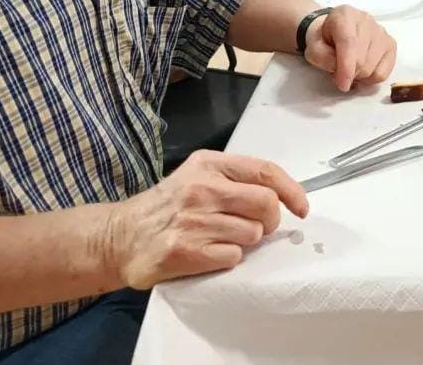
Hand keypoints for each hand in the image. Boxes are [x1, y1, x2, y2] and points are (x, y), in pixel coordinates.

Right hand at [106, 151, 307, 289]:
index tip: (302, 208)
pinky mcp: (184, 251)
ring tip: (223, 239)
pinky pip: (233, 257)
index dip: (291, 190)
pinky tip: (210, 253)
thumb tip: (281, 196)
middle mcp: (201, 188)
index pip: (265, 171)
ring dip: (247, 241)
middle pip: (265, 204)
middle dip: (271, 221)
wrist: (120, 236)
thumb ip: (235, 180)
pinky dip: (229, 258)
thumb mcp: (198, 176)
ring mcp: (192, 220)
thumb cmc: (168, 207)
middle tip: (260, 228)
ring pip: (252, 233)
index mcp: (209, 164)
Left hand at [303, 5, 395, 91]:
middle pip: (362, 59)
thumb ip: (320, 56)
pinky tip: (362, 70)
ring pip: (373, 68)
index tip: (342, 85)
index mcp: (345, 15)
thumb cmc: (325, 40)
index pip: (349, 42)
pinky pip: (383, 72)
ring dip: (358, 76)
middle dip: (349, 73)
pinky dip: (371, 79)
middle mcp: (367, 20)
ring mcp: (382, 32)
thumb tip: (339, 70)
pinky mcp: (391, 44)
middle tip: (338, 72)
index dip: (346, 67)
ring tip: (350, 68)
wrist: (336, 31)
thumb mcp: (313, 47)